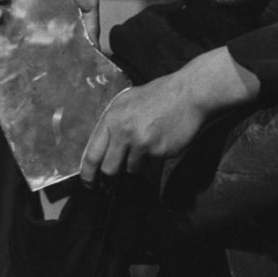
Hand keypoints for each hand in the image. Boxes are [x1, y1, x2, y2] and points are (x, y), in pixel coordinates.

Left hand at [79, 45, 258, 183]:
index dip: (88, 173)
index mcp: (112, 118)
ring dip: (139, 163)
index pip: (92, 154)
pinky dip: (154, 159)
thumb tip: (101, 148)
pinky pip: (150, 166)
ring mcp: (141, 143)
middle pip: (109, 168)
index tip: (88, 182)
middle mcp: (123, 132)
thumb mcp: (128, 101)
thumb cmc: (160, 96)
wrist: (190, 94)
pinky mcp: (158, 152)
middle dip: (114, 172)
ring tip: (150, 143)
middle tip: (121, 168)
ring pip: (132, 169)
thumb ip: (113, 123)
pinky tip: (162, 142)